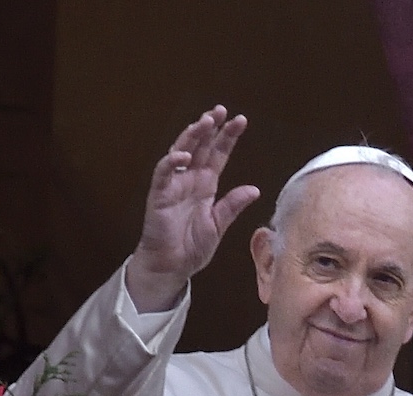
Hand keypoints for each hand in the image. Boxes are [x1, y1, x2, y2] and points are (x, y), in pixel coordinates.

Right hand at [128, 106, 260, 311]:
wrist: (171, 268)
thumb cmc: (191, 248)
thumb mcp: (218, 225)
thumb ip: (232, 206)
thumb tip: (254, 189)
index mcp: (206, 185)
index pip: (218, 154)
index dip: (228, 137)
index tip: (240, 120)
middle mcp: (189, 180)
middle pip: (200, 146)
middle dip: (210, 127)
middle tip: (221, 110)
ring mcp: (173, 186)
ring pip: (181, 152)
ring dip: (192, 136)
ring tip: (205, 122)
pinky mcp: (159, 196)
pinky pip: (163, 174)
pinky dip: (171, 162)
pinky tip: (183, 154)